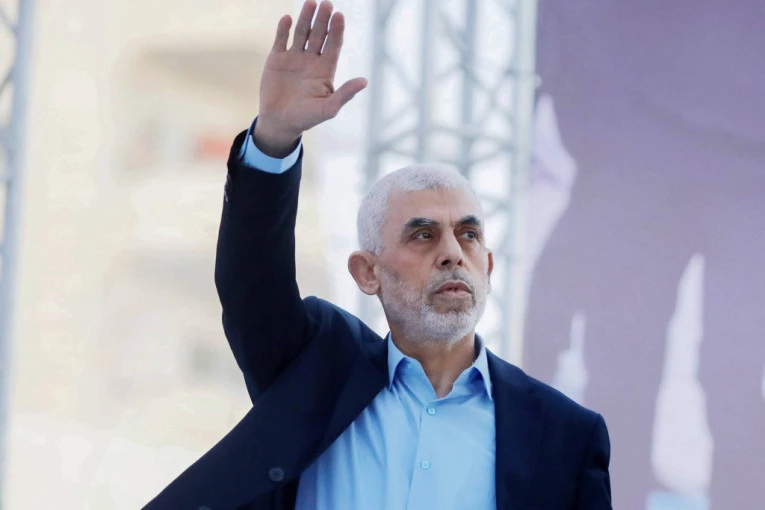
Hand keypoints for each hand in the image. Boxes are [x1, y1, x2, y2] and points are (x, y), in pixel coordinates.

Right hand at [254, 0, 367, 156]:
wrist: (279, 123)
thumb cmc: (306, 118)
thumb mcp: (328, 108)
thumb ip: (345, 94)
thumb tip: (364, 81)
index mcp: (325, 70)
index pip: (333, 45)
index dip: (336, 31)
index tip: (339, 16)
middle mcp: (311, 60)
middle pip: (319, 35)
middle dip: (323, 20)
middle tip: (327, 4)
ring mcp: (294, 58)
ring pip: (301, 33)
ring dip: (306, 19)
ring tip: (310, 3)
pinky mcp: (276, 59)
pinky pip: (281, 40)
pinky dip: (283, 29)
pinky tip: (288, 19)